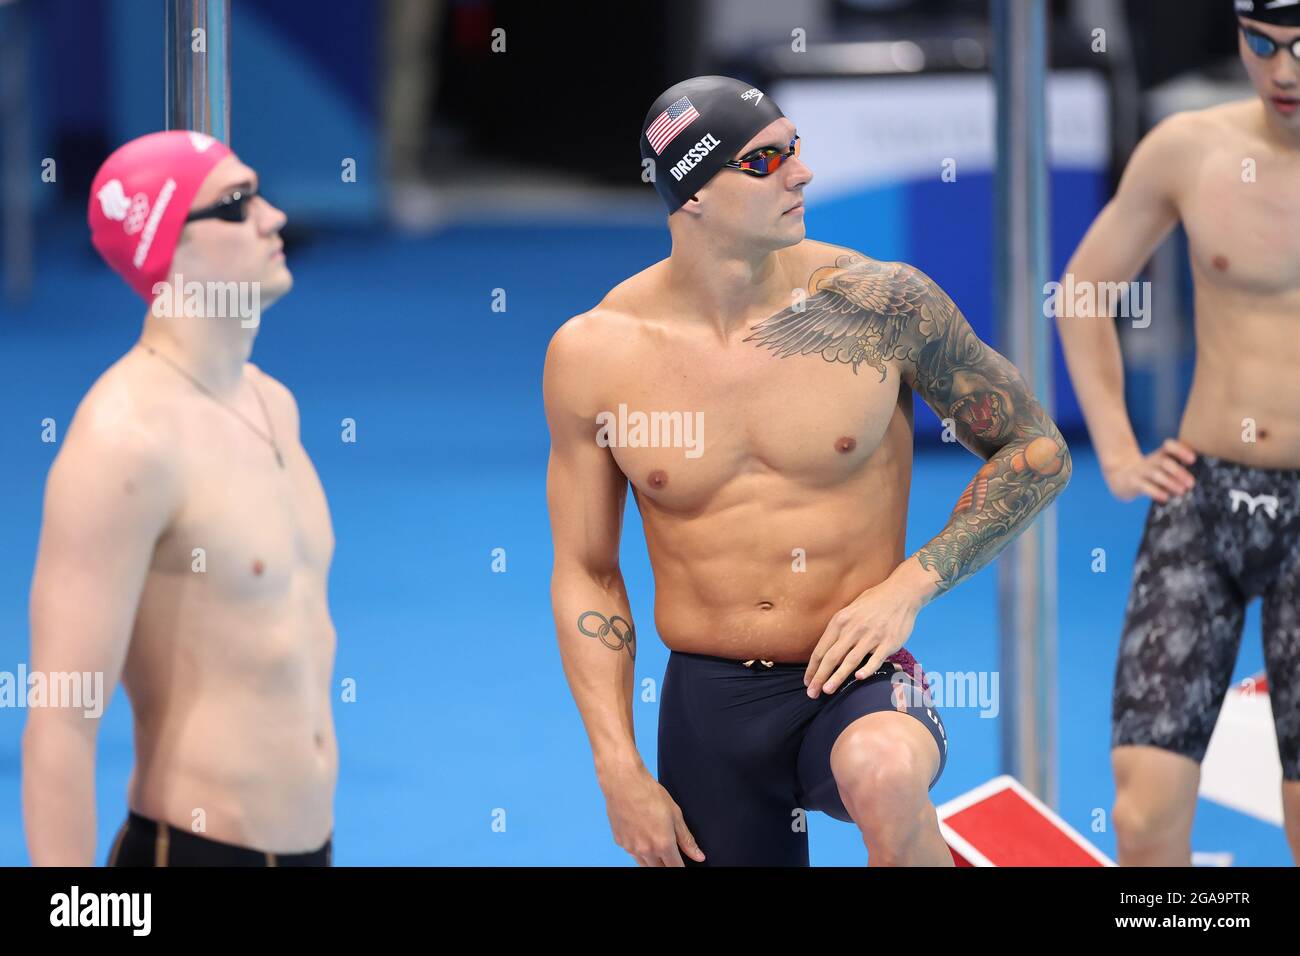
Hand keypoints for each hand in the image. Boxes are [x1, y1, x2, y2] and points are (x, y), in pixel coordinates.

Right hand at [601, 765, 704, 866]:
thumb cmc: (648, 793)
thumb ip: (686, 839)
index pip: (676, 868)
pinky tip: (643, 837)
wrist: (624, 782)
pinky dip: (639, 851)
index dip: (681, 868)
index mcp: (663, 844)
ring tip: (657, 846)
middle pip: (660, 869)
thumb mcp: (675, 814)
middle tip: (672, 854)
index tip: (683, 865)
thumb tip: (698, 856)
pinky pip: (633, 853)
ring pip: (645, 865)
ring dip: (654, 861)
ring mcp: (631, 847)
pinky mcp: (620, 842)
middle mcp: (646, 850)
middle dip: (668, 865)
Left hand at [804, 575, 921, 697]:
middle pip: (832, 657)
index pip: (821, 649)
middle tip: (811, 693)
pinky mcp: (889, 642)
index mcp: (840, 620)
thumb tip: (826, 651)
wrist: (901, 592)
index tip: (807, 681)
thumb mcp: (850, 610)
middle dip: (819, 677)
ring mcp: (872, 636)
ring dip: (837, 677)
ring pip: (850, 661)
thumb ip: (839, 629)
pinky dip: (867, 669)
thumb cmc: (873, 602)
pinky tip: (858, 678)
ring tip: (827, 691)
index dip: (812, 668)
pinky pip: (876, 659)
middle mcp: (853, 629)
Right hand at [1103, 439, 1195, 502]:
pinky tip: (1165, 497)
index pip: (1168, 446)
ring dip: (1171, 483)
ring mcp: (1140, 472)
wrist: (1119, 478)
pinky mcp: (1133, 483)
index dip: (1180, 450)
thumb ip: (1174, 472)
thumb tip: (1189, 483)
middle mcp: (1150, 462)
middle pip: (1165, 462)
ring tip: (1182, 491)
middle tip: (1190, 484)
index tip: (1192, 460)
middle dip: (1179, 472)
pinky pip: (1145, 486)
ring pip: (1156, 475)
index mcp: (1158, 456)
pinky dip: (1156, 492)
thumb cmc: (1146, 475)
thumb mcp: (1159, 467)